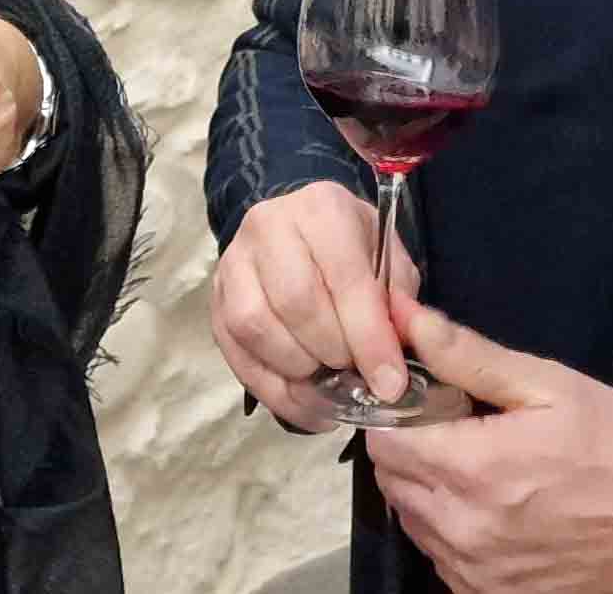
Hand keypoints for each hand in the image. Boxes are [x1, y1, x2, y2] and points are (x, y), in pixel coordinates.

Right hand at [208, 179, 423, 431]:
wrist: (302, 232)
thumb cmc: (354, 250)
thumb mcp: (390, 262)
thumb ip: (397, 304)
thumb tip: (392, 360)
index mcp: (322, 209)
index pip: (344, 278)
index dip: (368, 337)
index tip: (389, 383)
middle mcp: (268, 226)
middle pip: (294, 302)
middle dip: (332, 351)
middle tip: (356, 375)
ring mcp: (233, 263)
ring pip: (255, 327)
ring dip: (297, 369)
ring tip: (327, 383)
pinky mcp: (215, 300)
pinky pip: (235, 354)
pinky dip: (273, 390)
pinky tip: (304, 404)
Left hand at [364, 302, 612, 593]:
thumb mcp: (550, 386)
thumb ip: (468, 356)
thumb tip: (405, 316)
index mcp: (472, 468)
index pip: (383, 440)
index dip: (398, 414)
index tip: (429, 403)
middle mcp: (461, 527)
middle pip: (392, 481)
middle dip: (412, 450)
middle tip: (458, 433)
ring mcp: (472, 570)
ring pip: (411, 520)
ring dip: (428, 492)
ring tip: (481, 472)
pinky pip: (439, 557)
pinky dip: (451, 531)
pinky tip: (493, 511)